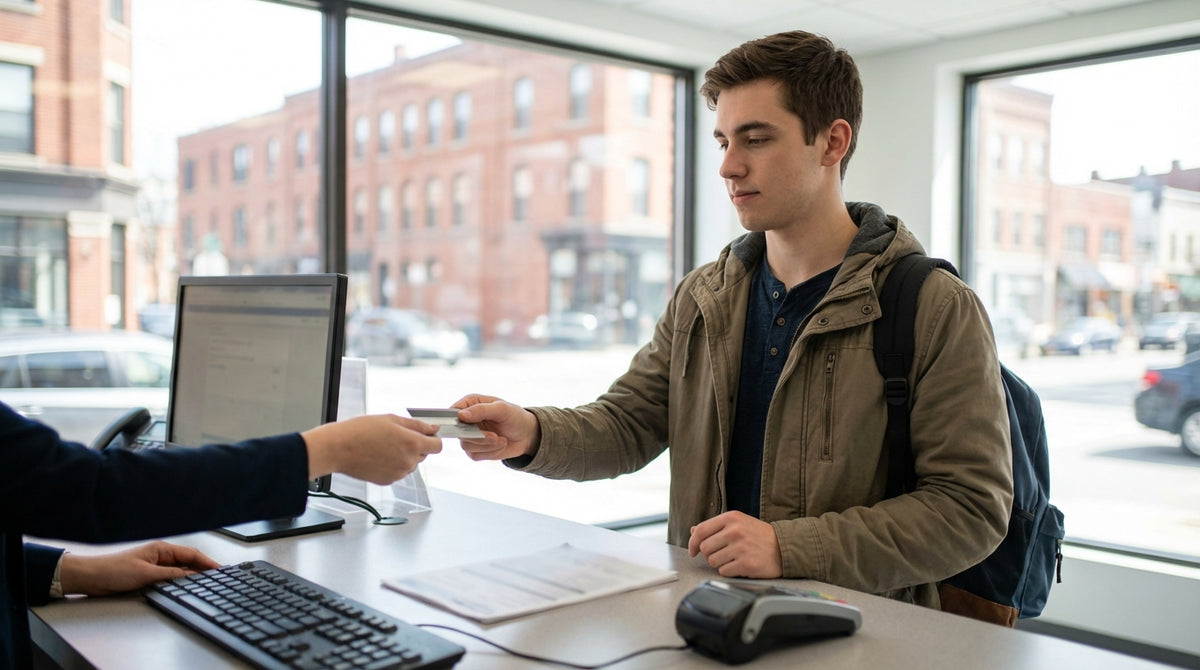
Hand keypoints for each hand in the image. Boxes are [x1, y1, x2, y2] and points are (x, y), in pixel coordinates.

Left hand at [59, 541, 220, 596]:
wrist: (91, 578)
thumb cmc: (113, 570)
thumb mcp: (146, 574)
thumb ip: (171, 575)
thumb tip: (192, 576)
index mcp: (161, 549)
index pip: (191, 554)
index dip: (207, 562)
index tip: (220, 569)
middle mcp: (160, 556)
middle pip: (189, 561)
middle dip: (204, 568)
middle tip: (218, 578)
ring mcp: (155, 566)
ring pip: (181, 570)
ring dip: (192, 576)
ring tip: (206, 583)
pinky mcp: (149, 576)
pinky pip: (171, 578)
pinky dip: (180, 582)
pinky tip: (185, 587)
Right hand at [303, 414, 441, 484]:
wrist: (338, 448)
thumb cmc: (361, 431)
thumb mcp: (392, 420)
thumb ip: (416, 425)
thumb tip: (433, 429)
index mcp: (412, 444)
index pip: (438, 446)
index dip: (432, 439)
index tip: (425, 435)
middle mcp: (408, 462)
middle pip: (424, 454)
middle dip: (415, 446)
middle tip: (396, 436)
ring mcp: (398, 473)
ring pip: (410, 463)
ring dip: (404, 455)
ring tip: (384, 445)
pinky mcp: (388, 481)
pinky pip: (398, 471)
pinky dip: (393, 464)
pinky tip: (378, 455)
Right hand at [451, 394, 539, 461]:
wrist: (527, 434)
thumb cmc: (515, 416)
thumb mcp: (501, 409)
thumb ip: (481, 410)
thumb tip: (461, 415)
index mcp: (470, 404)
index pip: (452, 412)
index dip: (456, 421)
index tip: (470, 426)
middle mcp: (467, 420)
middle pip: (458, 432)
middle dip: (478, 437)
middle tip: (494, 436)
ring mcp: (470, 436)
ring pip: (466, 446)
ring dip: (486, 445)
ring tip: (501, 440)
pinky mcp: (476, 450)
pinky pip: (475, 455)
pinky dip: (490, 452)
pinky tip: (500, 445)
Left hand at [688, 511, 782, 578]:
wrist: (784, 547)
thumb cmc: (759, 535)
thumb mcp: (738, 523)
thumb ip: (715, 527)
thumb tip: (693, 531)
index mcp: (731, 518)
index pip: (701, 530)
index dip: (692, 543)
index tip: (692, 551)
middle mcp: (735, 531)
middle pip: (705, 548)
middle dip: (710, 554)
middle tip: (722, 554)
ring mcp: (741, 548)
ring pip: (713, 561)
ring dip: (720, 563)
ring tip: (733, 558)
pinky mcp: (746, 564)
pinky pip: (724, 571)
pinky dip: (729, 571)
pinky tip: (740, 565)